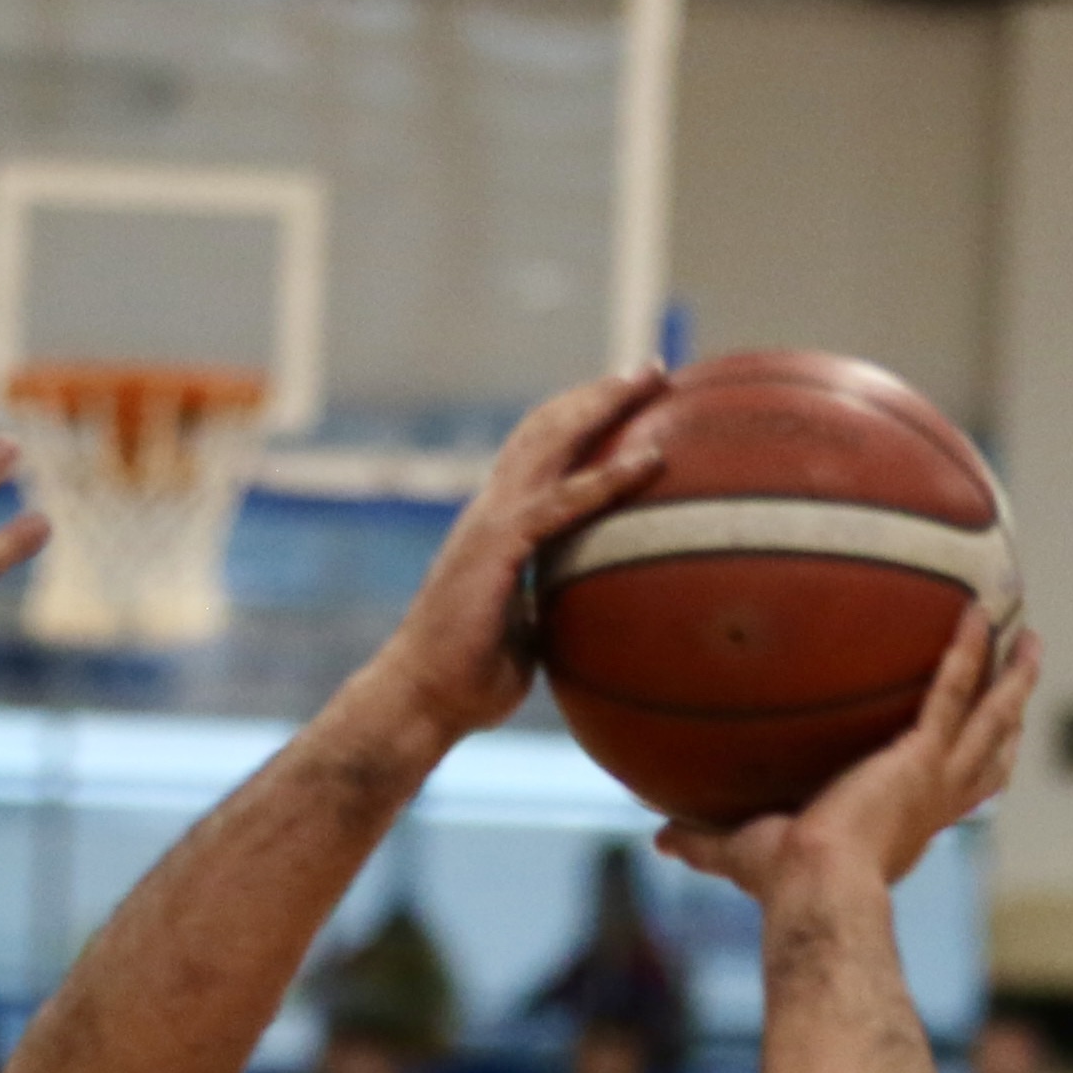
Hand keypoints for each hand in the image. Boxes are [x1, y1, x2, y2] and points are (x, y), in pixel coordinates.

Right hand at [353, 368, 673, 748]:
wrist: (419, 703)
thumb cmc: (468, 685)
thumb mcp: (526, 633)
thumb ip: (554, 606)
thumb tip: (596, 612)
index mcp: (495, 527)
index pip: (538, 453)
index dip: (579, 420)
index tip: (629, 400)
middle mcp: (490, 511)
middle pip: (546, 429)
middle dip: (599, 393)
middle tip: (652, 370)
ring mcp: (490, 524)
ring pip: (551, 442)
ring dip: (604, 405)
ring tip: (653, 380)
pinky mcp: (497, 548)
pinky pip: (562, 503)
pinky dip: (608, 479)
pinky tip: (651, 462)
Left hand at [659, 603, 1038, 907]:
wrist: (811, 891)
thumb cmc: (781, 887)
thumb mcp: (742, 853)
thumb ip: (705, 841)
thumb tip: (659, 838)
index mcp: (906, 823)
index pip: (954, 790)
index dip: (973, 763)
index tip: (982, 739)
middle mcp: (932, 802)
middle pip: (990, 749)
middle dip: (1010, 709)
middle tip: (1024, 668)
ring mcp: (934, 778)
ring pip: (992, 718)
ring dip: (1014, 677)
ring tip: (1028, 636)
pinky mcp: (920, 757)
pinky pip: (949, 691)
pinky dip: (963, 651)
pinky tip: (971, 610)